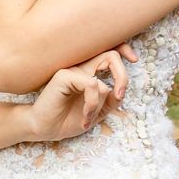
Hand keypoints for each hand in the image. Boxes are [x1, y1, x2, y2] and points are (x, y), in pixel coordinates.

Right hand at [23, 43, 139, 143]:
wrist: (44, 129)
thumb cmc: (66, 120)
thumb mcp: (96, 113)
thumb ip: (110, 102)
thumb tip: (119, 92)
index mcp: (88, 73)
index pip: (108, 52)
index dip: (124, 49)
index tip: (134, 60)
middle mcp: (81, 68)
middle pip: (111, 55)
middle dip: (123, 75)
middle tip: (119, 95)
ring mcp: (72, 70)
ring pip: (103, 70)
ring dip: (103, 100)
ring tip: (90, 117)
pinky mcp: (64, 76)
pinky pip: (92, 84)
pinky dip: (93, 103)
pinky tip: (85, 115)